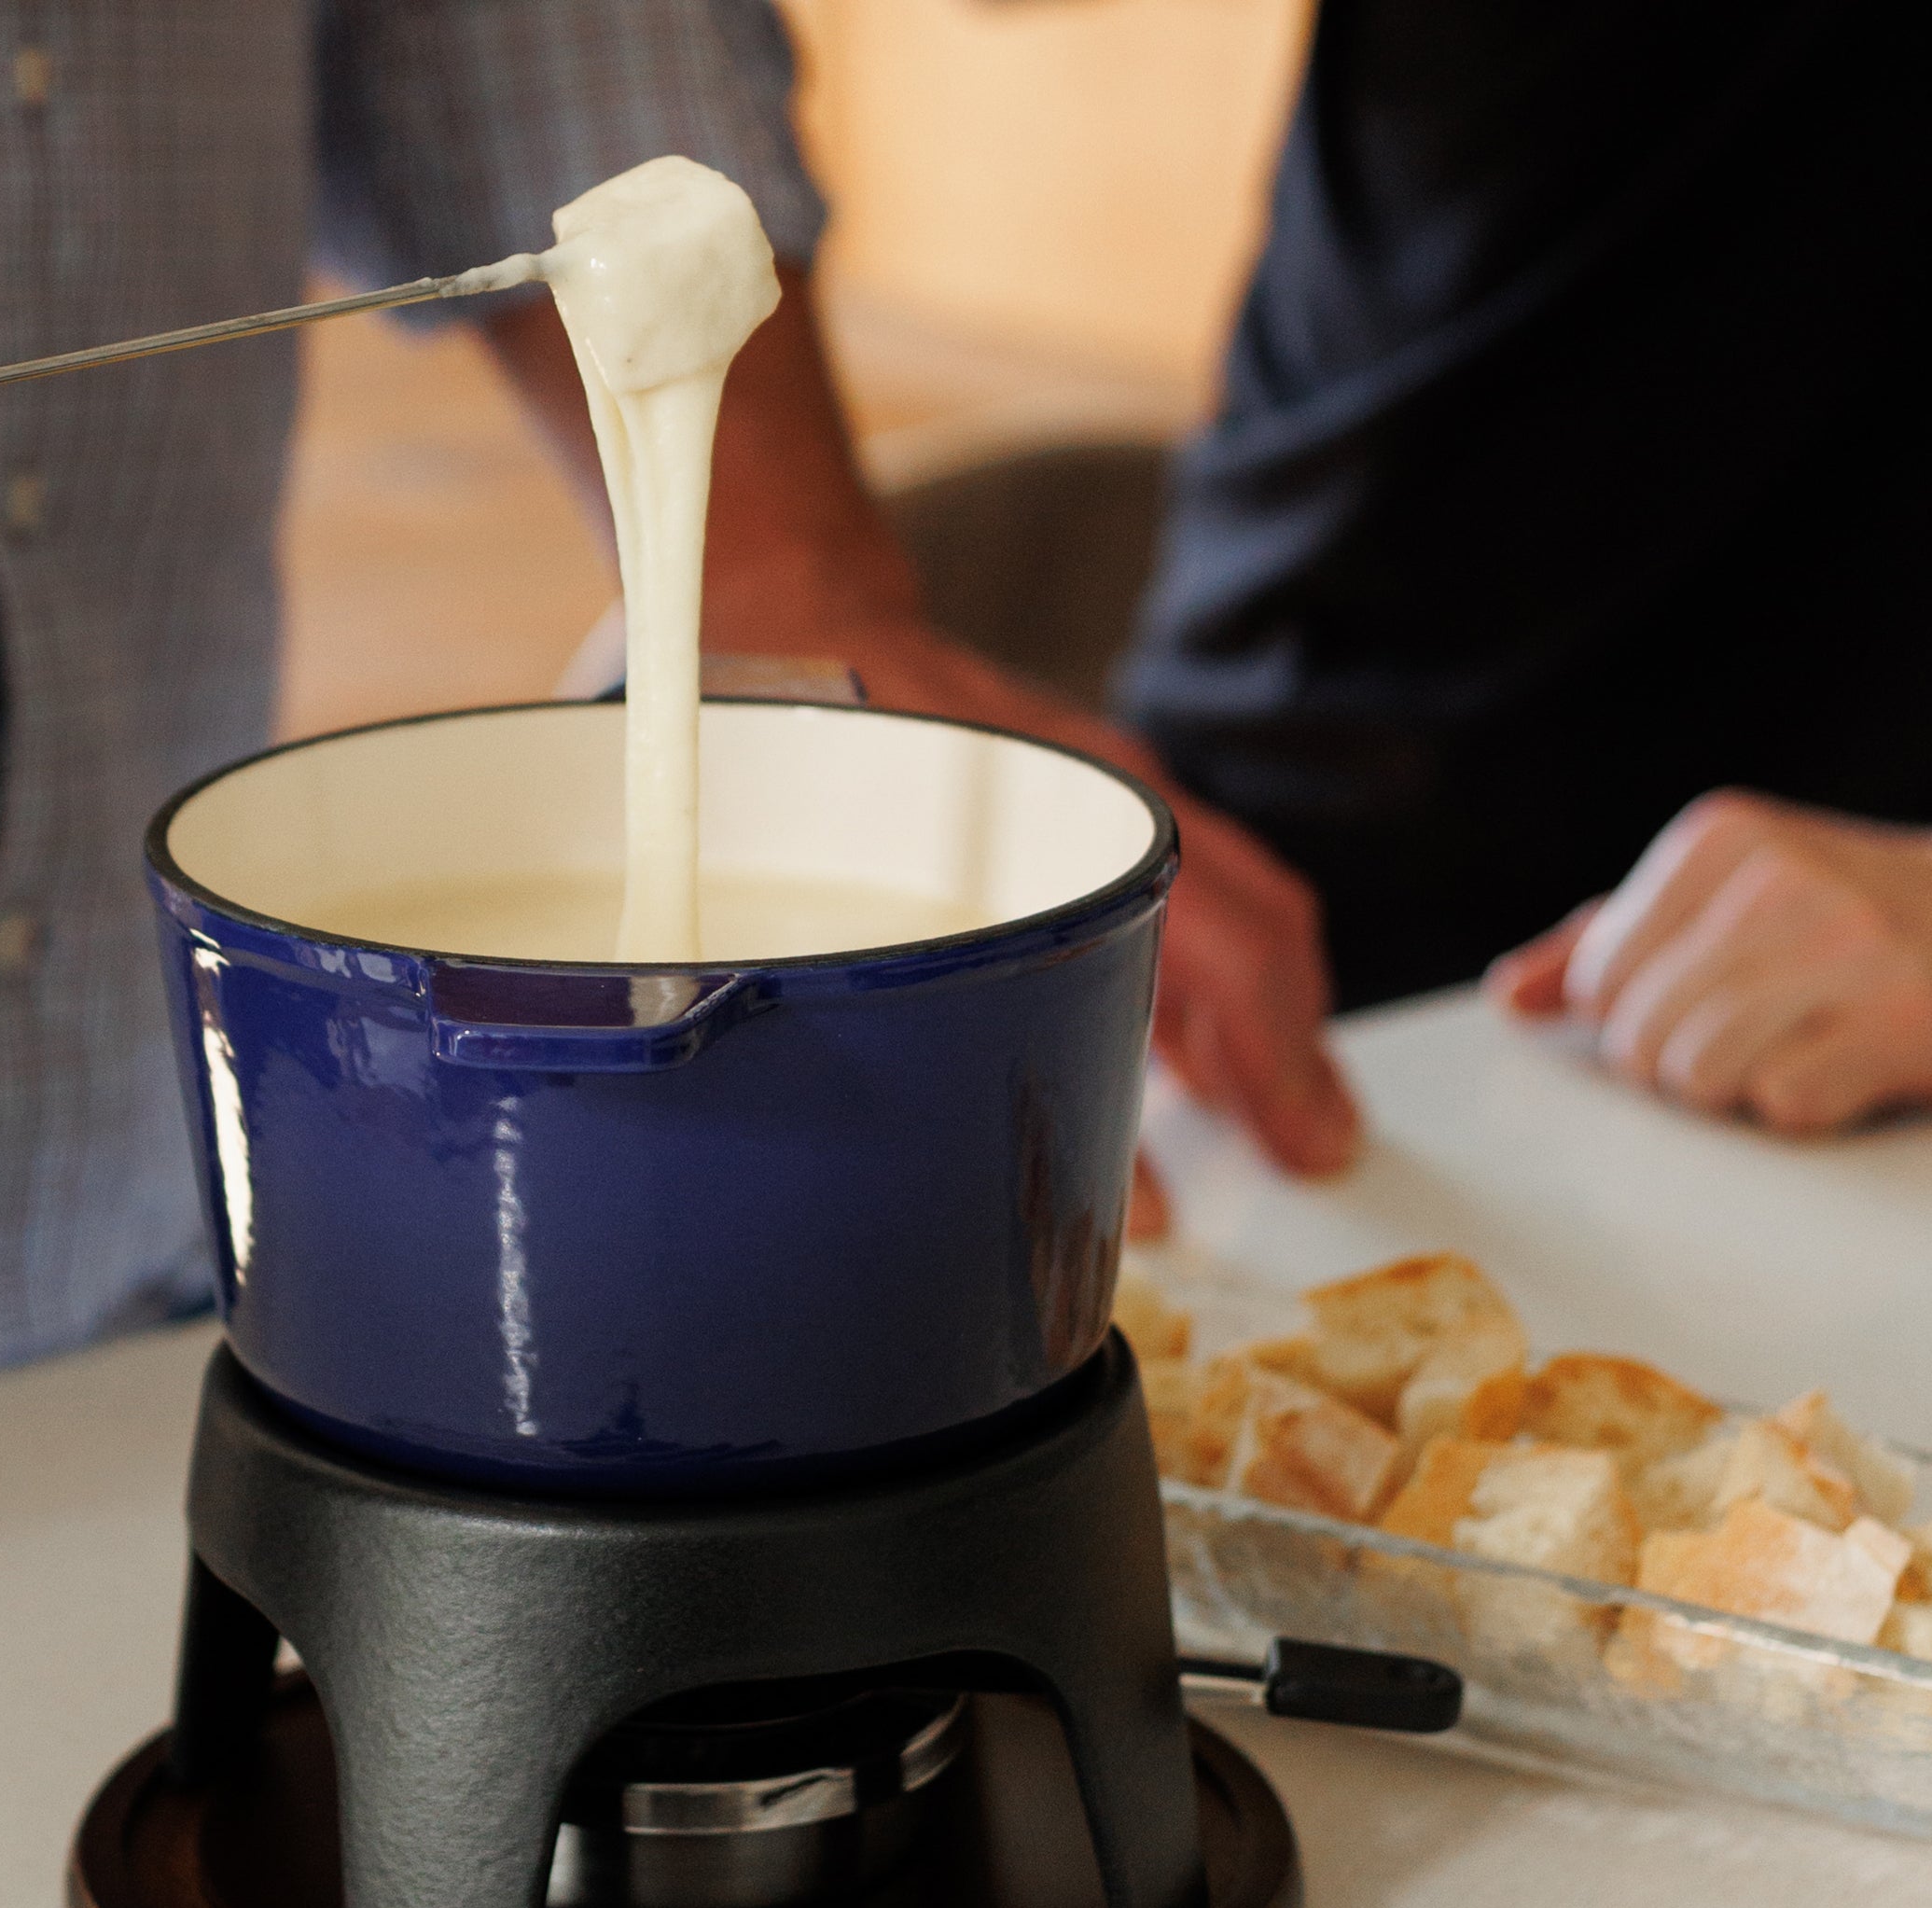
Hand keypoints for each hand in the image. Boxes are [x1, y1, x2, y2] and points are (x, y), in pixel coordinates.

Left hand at [480, 264, 1357, 1227]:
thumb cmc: (756, 694)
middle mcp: (1086, 785)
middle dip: (1277, 1055)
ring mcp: (1101, 790)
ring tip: (1301, 1125)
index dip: (1156, 1075)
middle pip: (1241, 925)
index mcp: (1017, 788)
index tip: (1160, 1191)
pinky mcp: (1088, 806)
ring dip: (1277, 1020)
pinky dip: (1232, 978)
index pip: (1146, 938)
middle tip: (1310, 1159)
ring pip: (1242, 908)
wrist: (773, 588)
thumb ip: (737, 917)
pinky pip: (1204, 892)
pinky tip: (1216, 1055)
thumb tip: (724, 1051)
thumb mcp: (735, 805)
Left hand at [1488, 791, 1931, 1132]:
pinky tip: (1849, 1063)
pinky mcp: (1898, 1020)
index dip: (1638, 1012)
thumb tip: (1511, 998)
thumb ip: (1607, 942)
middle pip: (1637, 1036)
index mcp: (1721, 837)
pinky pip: (1781, 1104)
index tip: (1711, 990)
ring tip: (1800, 1043)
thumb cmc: (1843, 923)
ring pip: (1696, 1074)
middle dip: (1682, 1058)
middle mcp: (1781, 877)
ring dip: (1740, 1087)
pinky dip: (1808, 1106)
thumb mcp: (1724, 900)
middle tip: (1763, 1027)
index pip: (1597, 980)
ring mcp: (1847, 945)